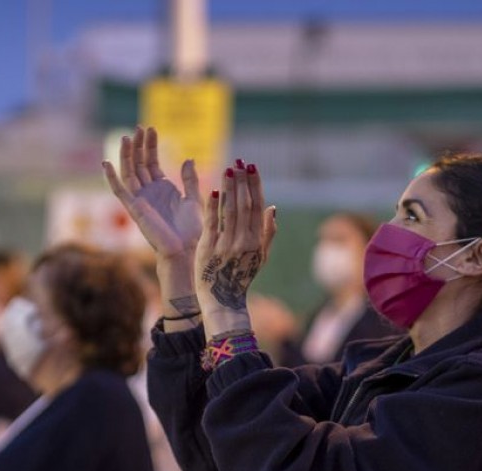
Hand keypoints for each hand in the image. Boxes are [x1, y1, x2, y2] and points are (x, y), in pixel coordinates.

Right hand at [103, 126, 203, 328]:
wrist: (185, 249)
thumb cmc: (191, 230)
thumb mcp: (193, 199)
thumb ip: (189, 179)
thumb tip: (188, 158)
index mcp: (162, 189)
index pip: (151, 162)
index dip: (150, 146)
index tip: (150, 129)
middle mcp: (148, 192)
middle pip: (138, 163)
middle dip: (138, 146)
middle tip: (139, 128)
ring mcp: (140, 200)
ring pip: (129, 172)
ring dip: (127, 155)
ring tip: (127, 137)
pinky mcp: (134, 208)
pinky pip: (119, 191)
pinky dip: (112, 177)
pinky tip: (106, 162)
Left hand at [196, 161, 276, 335]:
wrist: (223, 299)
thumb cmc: (241, 276)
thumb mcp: (260, 257)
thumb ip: (267, 233)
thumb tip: (272, 207)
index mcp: (257, 241)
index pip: (257, 206)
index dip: (255, 185)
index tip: (252, 166)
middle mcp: (244, 241)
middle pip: (244, 205)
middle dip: (242, 181)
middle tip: (240, 161)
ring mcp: (226, 245)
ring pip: (229, 211)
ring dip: (229, 188)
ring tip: (229, 169)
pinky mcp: (209, 249)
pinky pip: (212, 224)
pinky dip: (213, 207)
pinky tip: (213, 190)